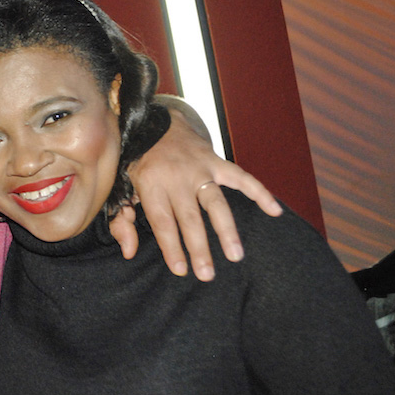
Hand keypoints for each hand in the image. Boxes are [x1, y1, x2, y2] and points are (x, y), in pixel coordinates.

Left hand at [119, 98, 281, 280]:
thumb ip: (122, 220)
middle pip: (190, 218)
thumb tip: (129, 252)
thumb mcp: (120, 186)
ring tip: (236, 255)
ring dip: (226, 229)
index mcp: (150, 183)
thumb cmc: (135, 161)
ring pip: (216, 202)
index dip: (172, 246)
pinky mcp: (215, 160)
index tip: (180, 270)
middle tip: (207, 274)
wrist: (152, 120)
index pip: (162, 221)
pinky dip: (259, 192)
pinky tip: (274, 211)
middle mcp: (177, 176)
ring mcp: (199, 168)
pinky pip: (241, 177)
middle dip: (199, 247)